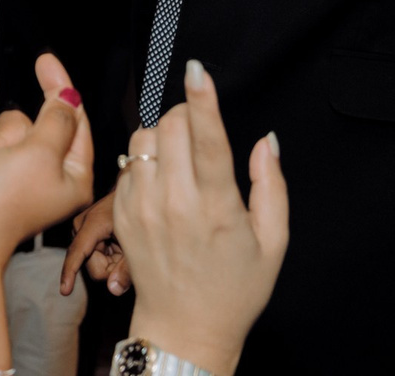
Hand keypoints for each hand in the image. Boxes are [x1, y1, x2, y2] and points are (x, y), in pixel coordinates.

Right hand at [0, 53, 94, 268]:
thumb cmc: (2, 202)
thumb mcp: (39, 152)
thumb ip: (56, 119)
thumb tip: (69, 95)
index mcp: (71, 175)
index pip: (72, 120)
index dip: (60, 89)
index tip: (45, 60)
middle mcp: (42, 176)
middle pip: (26, 124)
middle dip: (6, 136)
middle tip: (0, 159)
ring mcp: (8, 178)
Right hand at [60, 192, 129, 296]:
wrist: (134, 191)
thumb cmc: (140, 214)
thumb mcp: (138, 243)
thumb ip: (128, 268)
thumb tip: (114, 291)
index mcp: (93, 224)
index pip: (78, 253)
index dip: (71, 273)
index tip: (64, 292)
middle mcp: (80, 226)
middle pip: (91, 266)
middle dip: (110, 269)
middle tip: (128, 257)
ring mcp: (80, 228)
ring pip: (93, 263)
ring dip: (110, 263)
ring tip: (124, 248)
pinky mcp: (83, 232)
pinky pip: (93, 256)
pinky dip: (108, 257)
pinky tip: (118, 246)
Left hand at [116, 62, 287, 375]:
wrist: (186, 324)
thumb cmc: (236, 286)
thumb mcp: (273, 241)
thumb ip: (272, 186)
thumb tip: (266, 141)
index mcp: (217, 208)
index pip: (207, 140)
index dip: (203, 100)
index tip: (198, 70)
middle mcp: (175, 203)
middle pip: (171, 127)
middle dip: (187, 115)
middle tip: (201, 129)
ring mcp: (142, 207)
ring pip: (143, 139)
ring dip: (163, 135)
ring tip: (181, 157)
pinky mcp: (121, 212)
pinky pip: (127, 163)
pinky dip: (144, 158)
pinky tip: (162, 178)